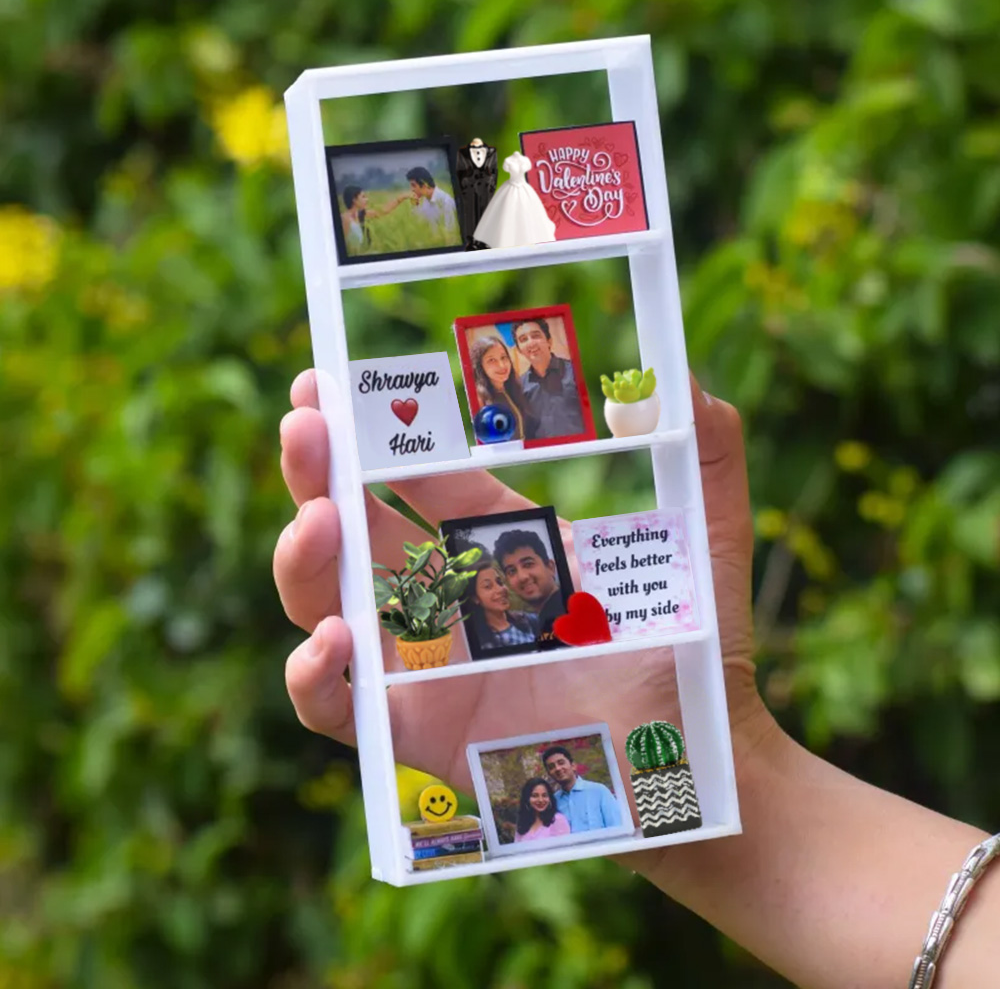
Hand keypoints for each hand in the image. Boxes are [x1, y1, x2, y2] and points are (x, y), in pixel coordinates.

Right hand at [274, 371, 775, 791]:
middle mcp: (449, 596)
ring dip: (303, 560)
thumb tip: (693, 380)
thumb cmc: (697, 657)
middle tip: (305, 428)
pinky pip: (337, 705)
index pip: (414, 476)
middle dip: (316, 473)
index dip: (370, 431)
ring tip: (319, 521)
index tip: (329, 385)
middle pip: (350, 527)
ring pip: (324, 603)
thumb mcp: (705, 543)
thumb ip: (708, 459)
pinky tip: (334, 639)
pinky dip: (314, 674)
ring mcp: (424, 663)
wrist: (697, 764)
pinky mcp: (415, 731)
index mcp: (497, 543)